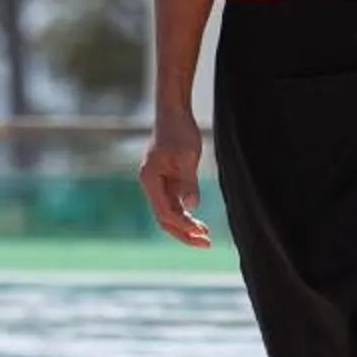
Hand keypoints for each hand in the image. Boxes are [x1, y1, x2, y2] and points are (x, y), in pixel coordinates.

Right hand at [139, 112, 210, 246]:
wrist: (173, 112)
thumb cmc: (179, 131)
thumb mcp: (187, 156)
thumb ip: (189, 182)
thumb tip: (192, 206)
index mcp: (150, 180)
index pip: (165, 212)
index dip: (183, 226)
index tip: (202, 234)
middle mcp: (150, 184)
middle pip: (164, 218)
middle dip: (183, 233)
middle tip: (206, 244)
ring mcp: (157, 184)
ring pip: (169, 213)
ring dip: (186, 226)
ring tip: (206, 237)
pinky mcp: (166, 180)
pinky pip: (174, 204)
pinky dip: (186, 215)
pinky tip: (200, 223)